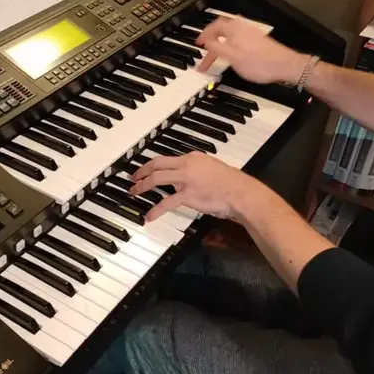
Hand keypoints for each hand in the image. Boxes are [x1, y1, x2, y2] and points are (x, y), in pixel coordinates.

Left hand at [129, 152, 255, 221]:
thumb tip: (185, 174)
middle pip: (157, 164)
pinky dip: (155, 210)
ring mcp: (186, 180)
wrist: (239, 192)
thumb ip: (196, 169)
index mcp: (192, 157)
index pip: (167, 158)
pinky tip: (149, 216)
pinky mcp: (188, 195)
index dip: (153, 164)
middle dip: (142, 171)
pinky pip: (166, 202)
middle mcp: (186, 165)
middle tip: (133, 177)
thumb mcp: (211, 167)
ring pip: (157, 179)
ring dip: (142, 186)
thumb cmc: (229, 182)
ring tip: (134, 192)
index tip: (146, 169)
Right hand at [195, 16, 308, 84]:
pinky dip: (230, 46)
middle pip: (222, 29)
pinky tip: (231, 55)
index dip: (203, 36)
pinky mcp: (257, 41)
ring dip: (220, 43)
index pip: (213, 28)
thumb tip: (206, 43)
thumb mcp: (232, 57)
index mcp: (234, 30)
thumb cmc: (260, 63)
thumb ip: (217, 48)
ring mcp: (251, 34)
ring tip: (215, 52)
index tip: (198, 43)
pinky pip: (238, 40)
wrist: (284, 66)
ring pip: (230, 35)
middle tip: (204, 47)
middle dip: (211, 39)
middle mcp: (242, 29)